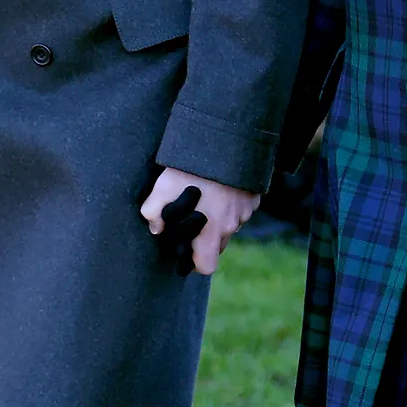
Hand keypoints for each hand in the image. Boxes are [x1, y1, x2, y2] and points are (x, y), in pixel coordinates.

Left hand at [141, 166, 258, 275]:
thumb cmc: (192, 169)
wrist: (227, 141)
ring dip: (218, 218)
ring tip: (205, 197)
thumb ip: (153, 213)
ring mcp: (245, 211)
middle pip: (218, 245)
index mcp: (210, 231)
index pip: (207, 266)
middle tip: (192, 217)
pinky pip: (241, 209)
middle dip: (205, 237)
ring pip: (229, 225)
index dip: (195, 261)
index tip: (188, 248)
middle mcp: (230, 226)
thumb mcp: (163, 188)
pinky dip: (231, 203)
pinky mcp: (253, 197)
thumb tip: (156, 228)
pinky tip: (219, 187)